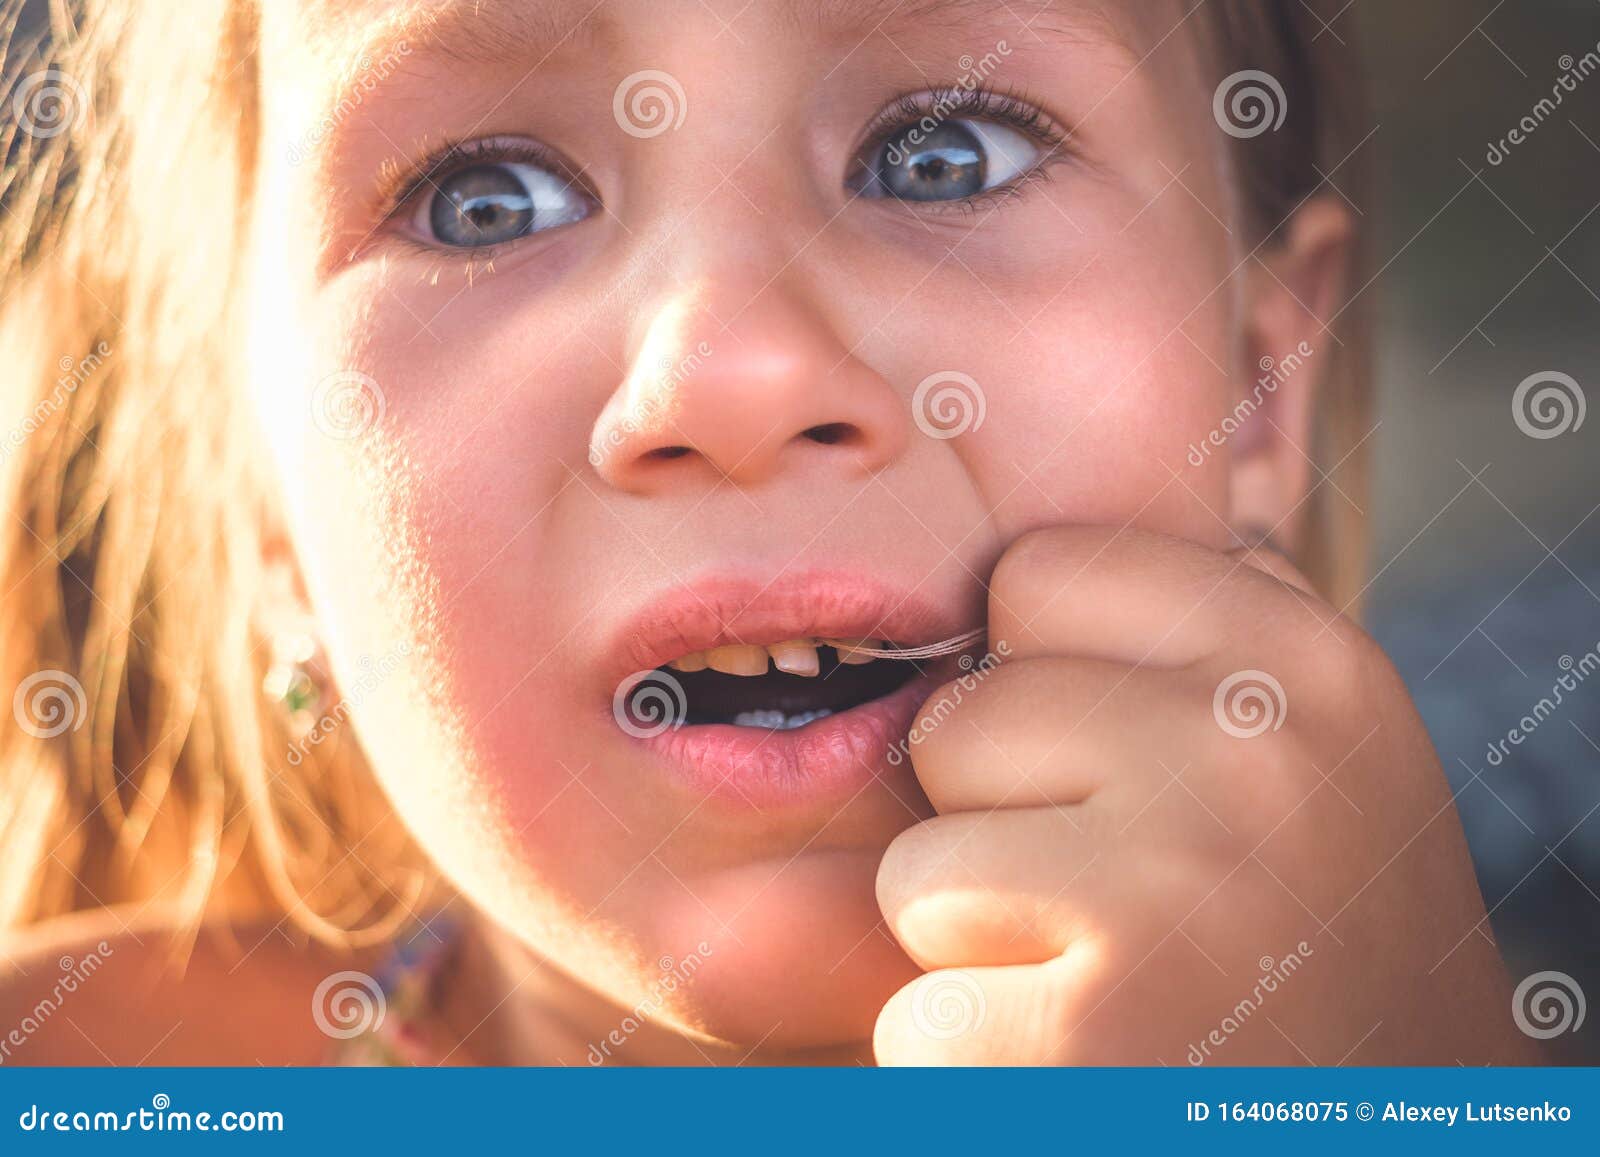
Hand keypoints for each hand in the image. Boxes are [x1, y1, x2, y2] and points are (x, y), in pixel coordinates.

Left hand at [873, 526, 1535, 1064]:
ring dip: (985, 947)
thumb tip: (1043, 546)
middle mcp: (1254, 754)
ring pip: (919, 865)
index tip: (1118, 769)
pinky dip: (974, 1057)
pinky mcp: (1088, 1034)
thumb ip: (1196, 631)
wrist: (1394, 1139)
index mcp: (1304, 662)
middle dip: (1002, 823)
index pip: (1036, 575)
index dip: (1040, 682)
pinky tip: (1087, 1066)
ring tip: (1112, 985)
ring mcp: (1175, 890)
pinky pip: (916, 1005)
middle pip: (959, 721)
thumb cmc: (1312, 937)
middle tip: (1125, 909)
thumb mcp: (1312, 747)